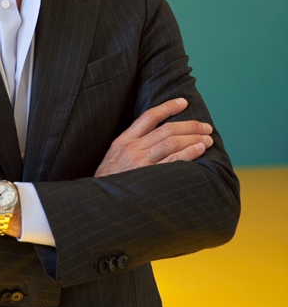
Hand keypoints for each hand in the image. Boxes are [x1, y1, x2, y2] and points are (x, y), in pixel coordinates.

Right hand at [95, 98, 212, 177]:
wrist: (98, 204)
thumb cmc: (109, 182)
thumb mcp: (114, 158)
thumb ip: (131, 147)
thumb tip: (156, 140)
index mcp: (124, 141)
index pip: (149, 116)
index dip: (168, 107)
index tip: (183, 102)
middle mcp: (133, 148)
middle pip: (166, 129)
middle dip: (190, 126)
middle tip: (206, 127)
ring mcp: (141, 162)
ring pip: (172, 142)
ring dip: (193, 138)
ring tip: (207, 139)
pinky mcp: (149, 176)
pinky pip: (173, 161)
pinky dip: (188, 153)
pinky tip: (199, 149)